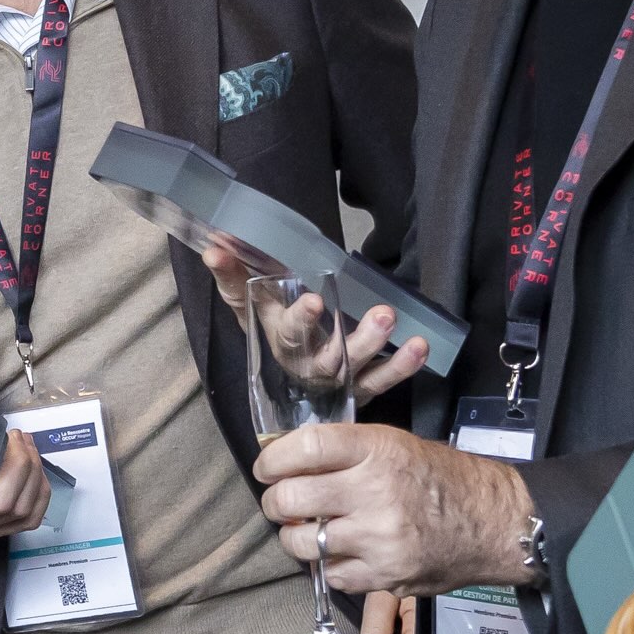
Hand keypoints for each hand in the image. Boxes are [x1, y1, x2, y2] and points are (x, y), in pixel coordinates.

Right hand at [240, 274, 425, 403]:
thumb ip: (232, 274)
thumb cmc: (273, 326)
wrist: (290, 379)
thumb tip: (213, 246)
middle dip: (351, 337)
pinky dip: (402, 366)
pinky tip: (420, 346)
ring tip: (391, 318)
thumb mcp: (250, 301)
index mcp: (281, 340)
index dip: (300, 318)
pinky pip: (382, 379)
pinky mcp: (360, 388)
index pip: (287, 330)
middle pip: (325, 355)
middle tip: (378, 314)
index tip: (316, 302)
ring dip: (375, 344)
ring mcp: (336, 379)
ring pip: (354, 368)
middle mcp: (308, 364)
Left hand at [251, 423, 535, 596]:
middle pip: (291, 499)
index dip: (273, 459)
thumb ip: (345, 452)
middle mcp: (375, 492)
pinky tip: (342, 553)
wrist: (494, 523)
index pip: (305, 448)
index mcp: (378, 451)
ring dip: (295, 537)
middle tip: (281, 502)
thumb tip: (287, 462)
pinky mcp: (385, 576)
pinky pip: (331, 574)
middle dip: (275, 501)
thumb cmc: (442, 479)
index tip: (267, 467)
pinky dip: (329, 566)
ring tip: (308, 531)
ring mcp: (379, 539)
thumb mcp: (397, 445)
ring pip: (302, 543)